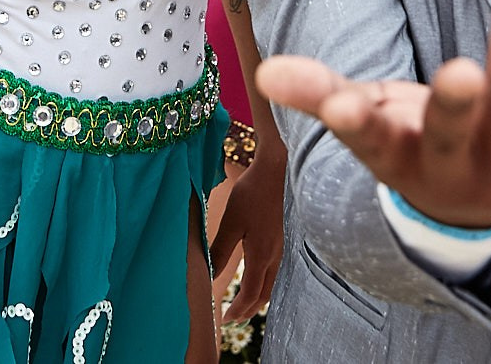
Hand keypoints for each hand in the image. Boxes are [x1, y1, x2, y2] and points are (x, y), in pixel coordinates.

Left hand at [210, 140, 283, 321]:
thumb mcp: (232, 222)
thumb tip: (209, 274)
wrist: (277, 170)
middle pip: (264, 294)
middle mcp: (275, 256)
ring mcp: (281, 248)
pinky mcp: (281, 240)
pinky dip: (263, 284)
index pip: (251, 294)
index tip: (224, 320)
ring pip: (271, 284)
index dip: (238, 310)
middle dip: (249, 310)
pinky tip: (255, 278)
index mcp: (261, 255)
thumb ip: (221, 249)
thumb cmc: (252, 193)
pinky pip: (274, 272)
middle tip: (232, 319)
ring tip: (242, 305)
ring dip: (256, 299)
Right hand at [257, 0, 490, 228]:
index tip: (341, 106)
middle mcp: (449, 176)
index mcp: (394, 161)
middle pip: (453, 132)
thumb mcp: (365, 117)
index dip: (355, 122)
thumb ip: (320, 91)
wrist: (469, 202)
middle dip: (456, 101)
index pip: (370, 142)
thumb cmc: (409, 139)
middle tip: (461, 66)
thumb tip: (265, 72)